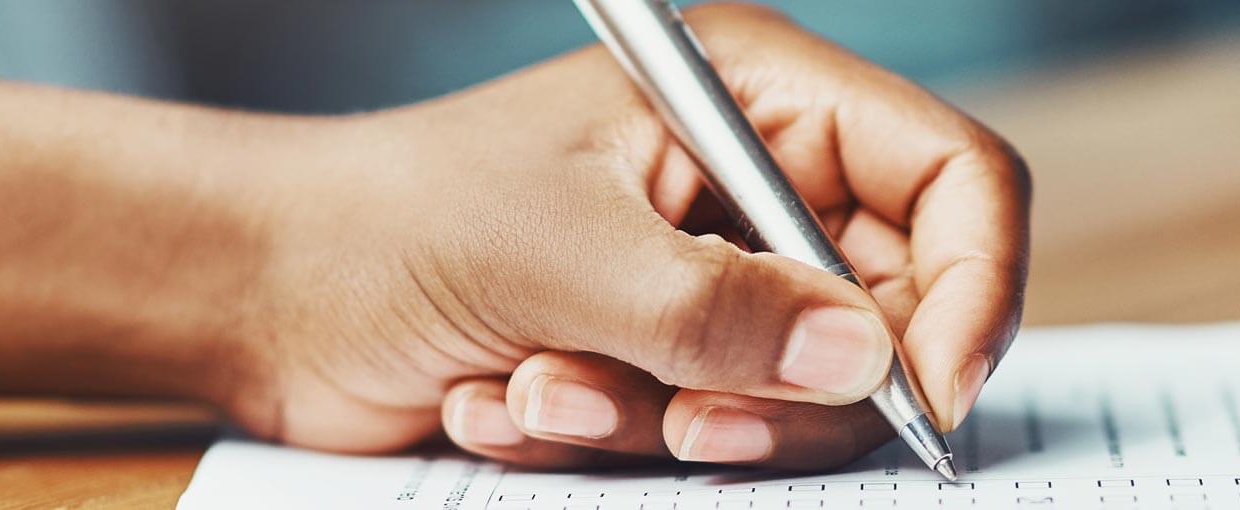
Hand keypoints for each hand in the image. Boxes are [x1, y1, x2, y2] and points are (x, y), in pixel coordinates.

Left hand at [226, 3, 1028, 469]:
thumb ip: (723, 313)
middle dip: (789, 391)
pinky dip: (611, 437)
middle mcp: (754, 188)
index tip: (933, 392)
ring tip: (545, 392)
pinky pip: (711, 433)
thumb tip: (871, 362)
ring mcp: (712, 282)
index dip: (974, 283)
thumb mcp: (567, 256)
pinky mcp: (664, 364)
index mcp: (757, 101)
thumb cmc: (395, 223)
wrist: (265, 296)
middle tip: (693, 426)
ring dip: (668, 419)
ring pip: (799, 395)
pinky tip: (506, 399)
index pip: (949, 178)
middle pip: (891, 311)